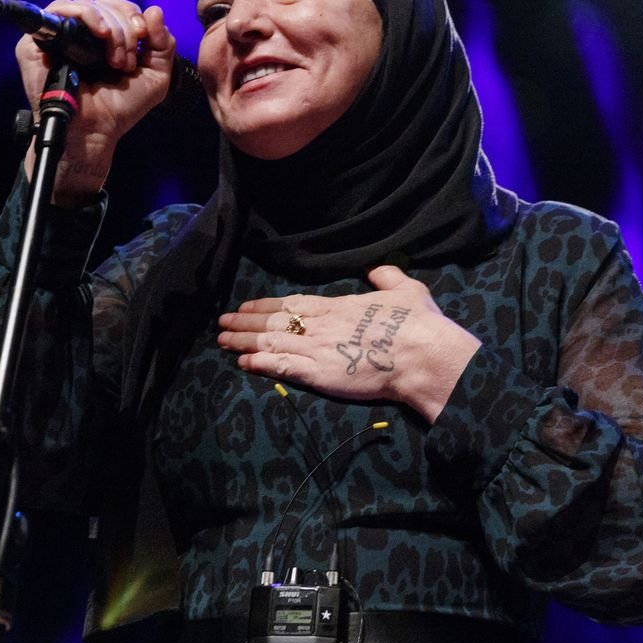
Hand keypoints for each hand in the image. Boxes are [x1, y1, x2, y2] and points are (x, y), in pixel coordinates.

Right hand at [18, 0, 176, 206]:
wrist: (96, 129)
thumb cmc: (120, 107)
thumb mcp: (155, 76)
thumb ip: (162, 44)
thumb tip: (155, 10)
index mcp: (105, 37)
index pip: (119, 7)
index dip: (134, 16)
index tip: (144, 37)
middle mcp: (81, 33)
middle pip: (105, 3)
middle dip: (125, 28)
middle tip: (128, 60)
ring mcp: (59, 34)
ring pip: (86, 4)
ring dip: (110, 27)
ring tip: (115, 59)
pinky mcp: (38, 40)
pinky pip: (59, 8)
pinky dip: (86, 16)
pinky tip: (100, 34)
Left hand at [216, 266, 481, 423]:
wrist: (420, 354)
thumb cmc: (417, 323)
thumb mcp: (406, 289)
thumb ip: (386, 277)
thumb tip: (376, 268)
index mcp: (338, 305)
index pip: (293, 303)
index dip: (267, 305)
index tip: (248, 306)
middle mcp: (320, 324)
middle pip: (274, 321)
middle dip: (246, 321)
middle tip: (223, 322)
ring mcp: (316, 348)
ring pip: (271, 342)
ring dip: (244, 341)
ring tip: (222, 341)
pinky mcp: (317, 373)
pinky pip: (280, 366)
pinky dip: (259, 363)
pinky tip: (242, 362)